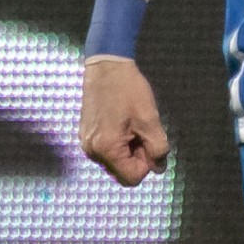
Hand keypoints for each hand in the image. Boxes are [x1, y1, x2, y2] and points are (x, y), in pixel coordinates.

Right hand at [79, 58, 170, 184]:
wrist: (106, 65)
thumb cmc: (129, 90)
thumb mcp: (150, 120)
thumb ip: (157, 148)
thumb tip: (158, 168)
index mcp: (106, 149)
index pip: (131, 178)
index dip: (146, 164)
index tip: (149, 141)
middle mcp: (92, 151)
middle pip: (121, 170)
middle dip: (137, 156)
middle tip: (141, 130)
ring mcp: (86, 142)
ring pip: (114, 160)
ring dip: (128, 149)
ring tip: (131, 124)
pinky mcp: (85, 134)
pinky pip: (106, 149)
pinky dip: (118, 141)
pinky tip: (122, 122)